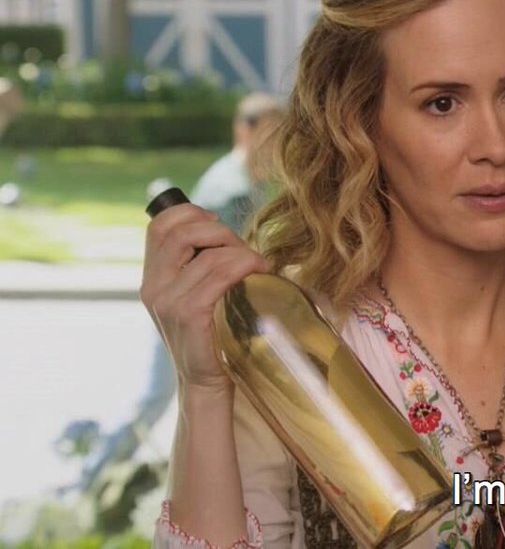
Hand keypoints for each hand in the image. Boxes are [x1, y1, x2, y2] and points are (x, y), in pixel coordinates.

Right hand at [140, 203, 271, 393]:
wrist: (207, 382)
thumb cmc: (213, 334)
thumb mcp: (198, 295)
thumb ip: (201, 266)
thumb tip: (228, 235)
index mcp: (154, 277)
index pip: (162, 224)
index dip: (193, 213)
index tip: (221, 225)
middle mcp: (154, 286)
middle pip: (182, 231)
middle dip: (221, 231)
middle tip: (244, 251)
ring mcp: (167, 301)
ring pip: (209, 254)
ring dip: (242, 252)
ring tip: (259, 266)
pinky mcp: (188, 314)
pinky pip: (217, 276)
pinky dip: (243, 266)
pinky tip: (259, 273)